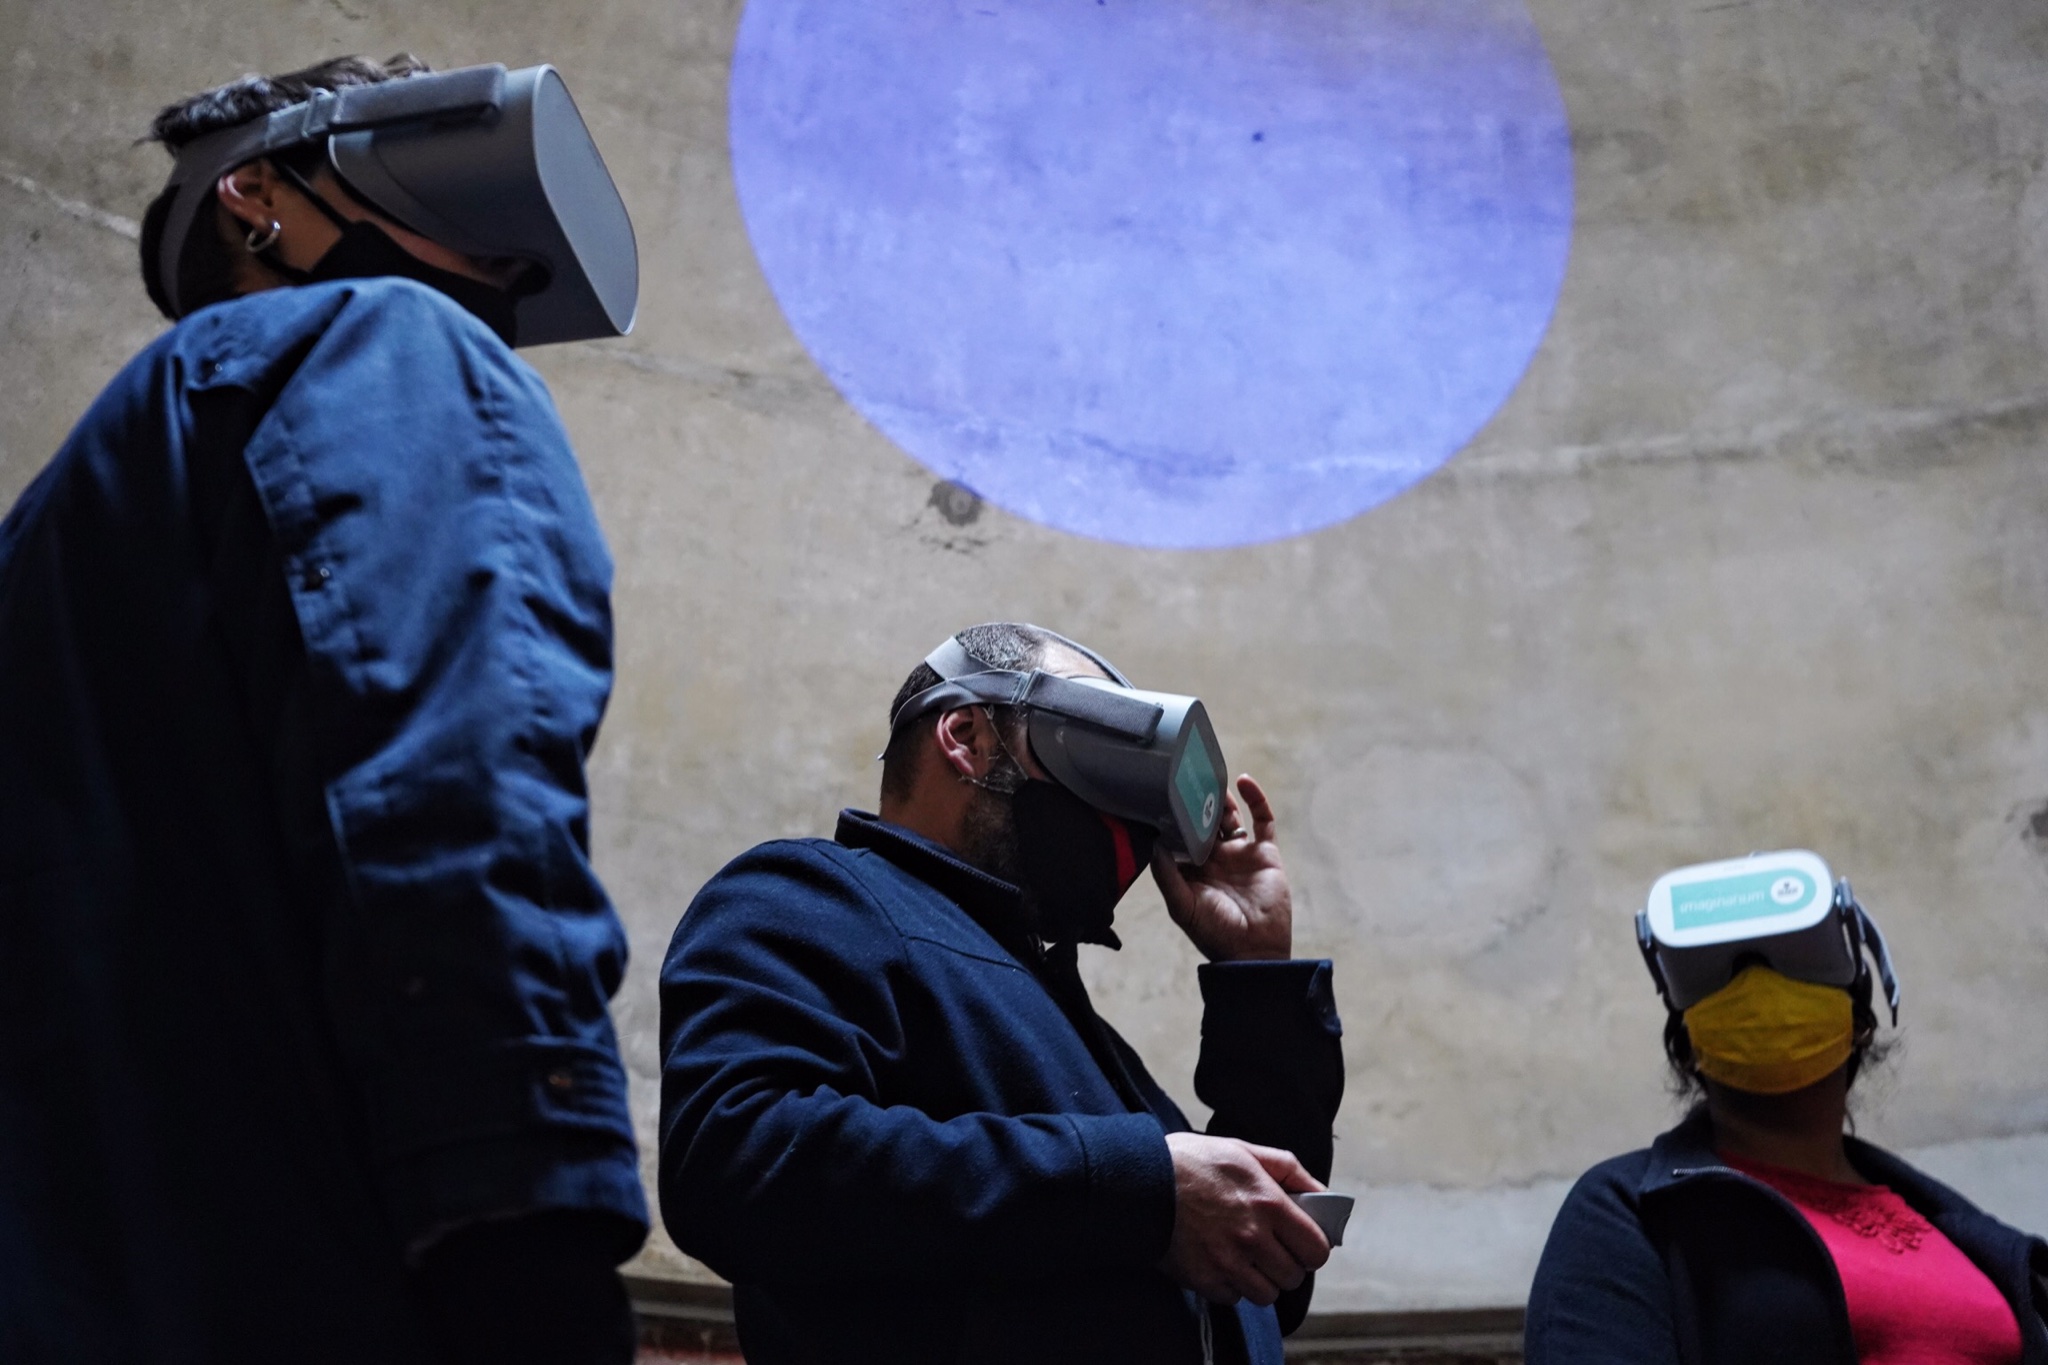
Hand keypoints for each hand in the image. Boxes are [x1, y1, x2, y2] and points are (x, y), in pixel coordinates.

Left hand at [1151, 774, 1291, 960]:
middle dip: (1196, 802)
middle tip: (1187, 779)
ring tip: (1211, 778)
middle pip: (1203, 821)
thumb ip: (1167, 876)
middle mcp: (1214, 859)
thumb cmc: (1215, 934)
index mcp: (1191, 870)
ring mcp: (1240, 854)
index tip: (1161, 794)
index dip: (1172, 817)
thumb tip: (1155, 843)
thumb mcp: (1183, 907)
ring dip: (1222, 798)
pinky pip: (1262, 821)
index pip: (1179, 836)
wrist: (1255, 950)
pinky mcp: (1265, 853)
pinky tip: (1245, 781)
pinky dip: (1256, 799)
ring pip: (1229, 817)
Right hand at [1157, 1132, 1329, 1304]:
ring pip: (1266, 1294)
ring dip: (1260, 1280)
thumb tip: (1323, 1194)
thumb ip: (1289, 1170)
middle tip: (1270, 1249)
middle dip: (1286, 1265)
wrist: (1139, 1181)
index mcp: (1268, 1203)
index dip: (1312, 1248)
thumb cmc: (1191, 1162)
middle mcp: (1252, 1237)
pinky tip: (1219, 1262)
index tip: (1301, 1242)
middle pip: (1293, 1276)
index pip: (1316, 1249)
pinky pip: (1234, 1298)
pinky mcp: (1203, 1279)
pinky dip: (1231, 1285)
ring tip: (1244, 1258)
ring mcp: (1227, 1262)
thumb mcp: (1243, 1150)